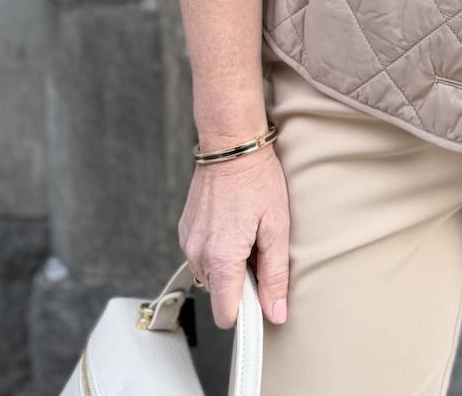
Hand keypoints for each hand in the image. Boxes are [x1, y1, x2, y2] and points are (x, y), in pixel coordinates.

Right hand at [178, 145, 289, 329]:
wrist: (231, 145)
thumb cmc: (258, 181)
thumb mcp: (277, 227)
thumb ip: (275, 275)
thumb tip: (275, 313)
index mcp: (221, 258)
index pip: (226, 314)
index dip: (246, 311)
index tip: (261, 293)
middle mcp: (197, 254)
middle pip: (218, 294)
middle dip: (239, 282)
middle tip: (258, 249)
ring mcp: (187, 242)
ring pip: (209, 275)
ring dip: (227, 266)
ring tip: (246, 233)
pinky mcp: (184, 230)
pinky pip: (200, 255)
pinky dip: (216, 250)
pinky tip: (232, 224)